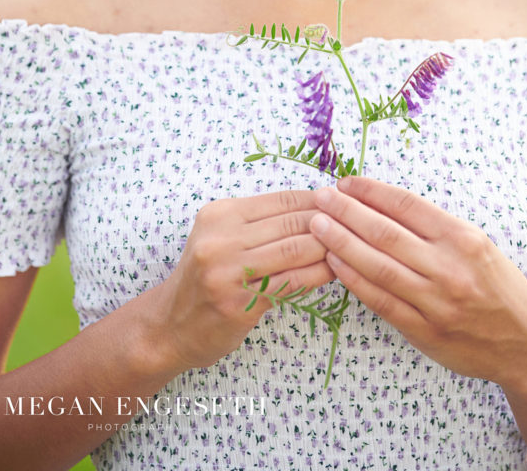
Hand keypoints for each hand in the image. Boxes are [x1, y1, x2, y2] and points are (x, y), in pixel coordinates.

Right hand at [155, 190, 333, 372]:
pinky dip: (319, 274)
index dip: (316, 200)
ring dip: (329, 247)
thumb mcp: (220, 237)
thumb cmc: (205, 278)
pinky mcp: (240, 303)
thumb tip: (317, 205)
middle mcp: (221, 238)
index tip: (343, 202)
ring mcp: (228, 272)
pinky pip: (291, 282)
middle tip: (356, 224)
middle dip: (329, 222)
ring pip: (294, 250)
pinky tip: (336, 272)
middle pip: (290, 223)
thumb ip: (258, 222)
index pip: (280, 200)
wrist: (170, 326)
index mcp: (219, 214)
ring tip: (351, 246)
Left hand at [309, 176, 526, 390]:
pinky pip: (380, 300)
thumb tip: (380, 202)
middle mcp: (450, 268)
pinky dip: (353, 278)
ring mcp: (436, 302)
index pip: (407, 205)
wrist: (526, 344)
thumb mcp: (476, 244)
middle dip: (346, 211)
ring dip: (341, 242)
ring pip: (378, 265)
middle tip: (320, 197)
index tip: (346, 182)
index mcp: (463, 238)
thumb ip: (434, 228)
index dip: (371, 191)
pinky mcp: (424, 331)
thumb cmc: (497, 286)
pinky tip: (333, 261)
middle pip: (386, 232)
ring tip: (317, 224)